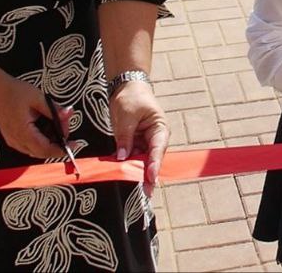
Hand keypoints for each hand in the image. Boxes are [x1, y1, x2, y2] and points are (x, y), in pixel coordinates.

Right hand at [0, 75, 70, 159]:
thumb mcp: (38, 97)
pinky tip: (47, 128)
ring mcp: (13, 140)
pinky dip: (41, 141)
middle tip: (66, 127)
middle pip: (42, 152)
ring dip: (49, 143)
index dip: (62, 149)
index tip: (75, 144)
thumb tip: (69, 114)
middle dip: (58, 144)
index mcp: (23, 132)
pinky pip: (28, 146)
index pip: (46, 149)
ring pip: (35, 151)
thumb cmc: (14, 91)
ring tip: (58, 126)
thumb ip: (54, 109)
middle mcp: (17, 140)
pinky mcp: (11, 137)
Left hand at [110, 80, 167, 196]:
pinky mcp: (136, 144)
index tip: (150, 178)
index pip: (157, 149)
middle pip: (151, 159)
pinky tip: (124, 177)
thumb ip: (124, 137)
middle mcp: (155, 138)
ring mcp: (145, 142)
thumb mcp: (126, 116)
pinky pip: (132, 158)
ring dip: (137, 173)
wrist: (127, 88)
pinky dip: (128, 166)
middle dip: (147, 176)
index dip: (154, 165)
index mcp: (159, 128)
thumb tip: (122, 158)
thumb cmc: (132, 97)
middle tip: (145, 193)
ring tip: (135, 190)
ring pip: (142, 161)